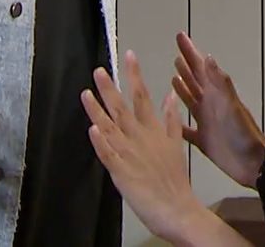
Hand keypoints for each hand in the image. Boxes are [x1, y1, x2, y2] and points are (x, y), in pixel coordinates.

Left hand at [81, 51, 206, 242]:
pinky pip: (107, 154)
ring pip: (110, 127)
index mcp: (153, 130)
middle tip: (99, 70)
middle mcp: (140, 138)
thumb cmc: (175, 179)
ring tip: (86, 93)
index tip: (129, 56)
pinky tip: (92, 129)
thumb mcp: (176, 144)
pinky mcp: (121, 171)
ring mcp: (130, 154)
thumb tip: (170, 97)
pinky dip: (100, 142)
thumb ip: (171, 120)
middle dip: (110, 87)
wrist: (178, 208)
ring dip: (97, 109)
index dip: (134, 75)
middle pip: (123, 108)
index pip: (142, 96)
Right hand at [172, 32, 264, 188]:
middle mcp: (210, 105)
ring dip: (183, 87)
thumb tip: (207, 56)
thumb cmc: (243, 135)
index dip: (190, 52)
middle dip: (186, 65)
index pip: (200, 67)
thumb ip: (219, 83)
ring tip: (174, 75)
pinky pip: (185, 129)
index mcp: (216, 94)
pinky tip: (167, 119)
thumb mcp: (231, 106)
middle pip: (195, 80)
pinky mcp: (203, 140)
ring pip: (191, 100)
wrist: (253, 165)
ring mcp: (206, 122)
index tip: (180, 35)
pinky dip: (176, 122)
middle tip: (176, 52)